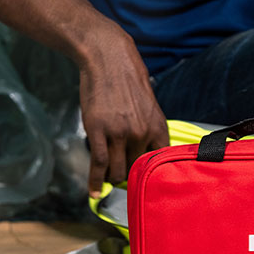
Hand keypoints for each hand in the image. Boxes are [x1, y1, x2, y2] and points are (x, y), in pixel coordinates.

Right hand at [78, 25, 168, 194]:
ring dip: (112, 181)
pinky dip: (95, 182)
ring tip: (108, 185)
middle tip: (122, 186)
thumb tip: (145, 156)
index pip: (160, 165)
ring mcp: (120, 134)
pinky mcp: (98, 132)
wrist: (108, 60)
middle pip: (137, 170)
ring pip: (118, 171)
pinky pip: (99, 164)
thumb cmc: (127, 83)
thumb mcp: (148, 107)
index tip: (146, 189)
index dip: (152, 179)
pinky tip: (94, 193)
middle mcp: (142, 134)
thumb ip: (149, 131)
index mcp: (158, 128)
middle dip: (129, 180)